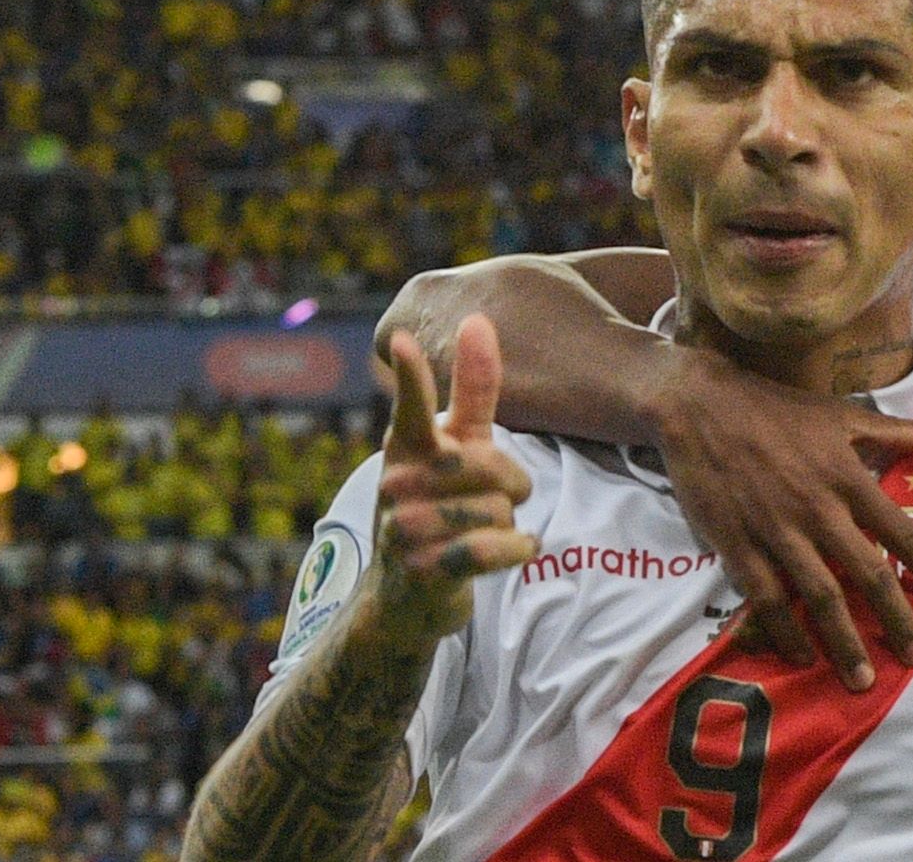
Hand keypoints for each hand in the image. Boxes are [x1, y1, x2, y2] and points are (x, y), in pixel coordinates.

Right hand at [370, 315, 536, 646]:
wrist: (406, 594)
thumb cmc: (441, 501)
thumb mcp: (458, 444)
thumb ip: (473, 389)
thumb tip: (477, 319)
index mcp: (406, 445)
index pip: (412, 407)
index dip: (412, 376)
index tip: (401, 340)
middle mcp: (397, 482)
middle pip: (491, 465)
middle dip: (511, 483)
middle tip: (496, 497)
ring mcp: (404, 528)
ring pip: (498, 510)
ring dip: (509, 523)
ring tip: (483, 531)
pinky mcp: (422, 570)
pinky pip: (493, 548)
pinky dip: (516, 550)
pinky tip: (509, 551)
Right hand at [650, 351, 912, 691]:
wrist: (700, 408)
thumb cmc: (775, 410)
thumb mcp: (839, 414)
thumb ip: (893, 430)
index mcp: (848, 478)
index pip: (901, 533)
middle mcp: (819, 511)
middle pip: (867, 575)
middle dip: (896, 621)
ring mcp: (777, 532)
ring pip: (819, 596)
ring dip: (843, 641)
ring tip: (862, 679)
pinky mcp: (738, 546)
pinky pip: (767, 599)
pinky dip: (785, 632)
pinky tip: (802, 657)